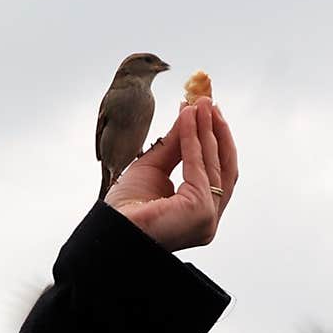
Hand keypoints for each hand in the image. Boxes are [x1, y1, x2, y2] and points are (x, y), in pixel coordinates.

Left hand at [103, 98, 237, 252]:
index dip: (215, 141)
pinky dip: (193, 139)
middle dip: (217, 132)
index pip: (217, 173)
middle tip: (210, 103)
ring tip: (200, 104)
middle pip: (222, 167)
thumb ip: (175, 145)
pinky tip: (187, 119)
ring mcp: (207, 216)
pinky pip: (198, 166)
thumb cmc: (126, 207)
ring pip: (214, 164)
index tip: (207, 113)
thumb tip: (190, 116)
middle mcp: (209, 218)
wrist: (110, 228)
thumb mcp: (153, 167)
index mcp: (200, 212)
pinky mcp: (200, 210)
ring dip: (207, 130)